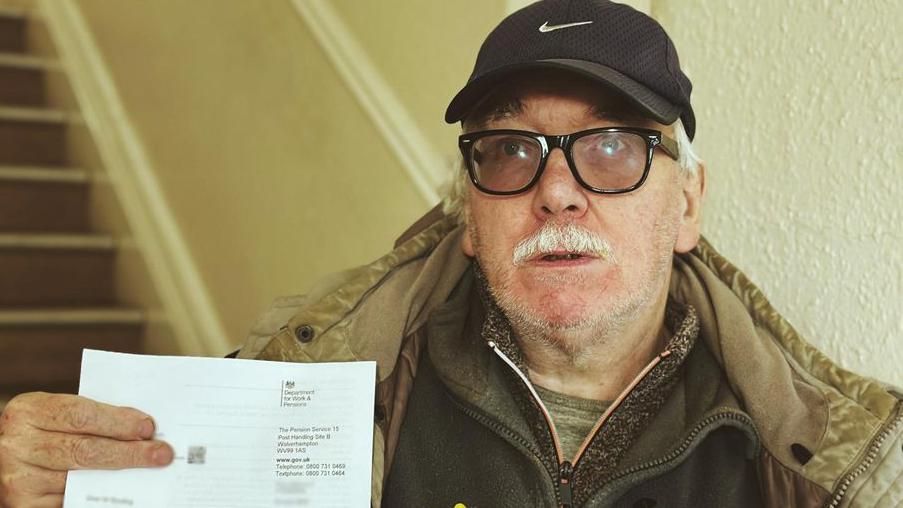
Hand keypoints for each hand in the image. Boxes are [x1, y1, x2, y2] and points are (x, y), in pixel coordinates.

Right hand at [0, 392, 172, 506]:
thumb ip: (89, 418)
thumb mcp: (53, 416)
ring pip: (79, 480)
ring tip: (149, 472)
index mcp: (28, 411)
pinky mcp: (24, 506)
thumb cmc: (40, 431)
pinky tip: (123, 492)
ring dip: (120, 478)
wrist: (2, 457)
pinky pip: (69, 502)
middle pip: (84, 450)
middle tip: (161, 453)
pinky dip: (100, 498)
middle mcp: (18, 445)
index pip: (80, 414)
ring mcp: (19, 479)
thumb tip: (142, 429)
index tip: (148, 427)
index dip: (117, 421)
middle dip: (129, 452)